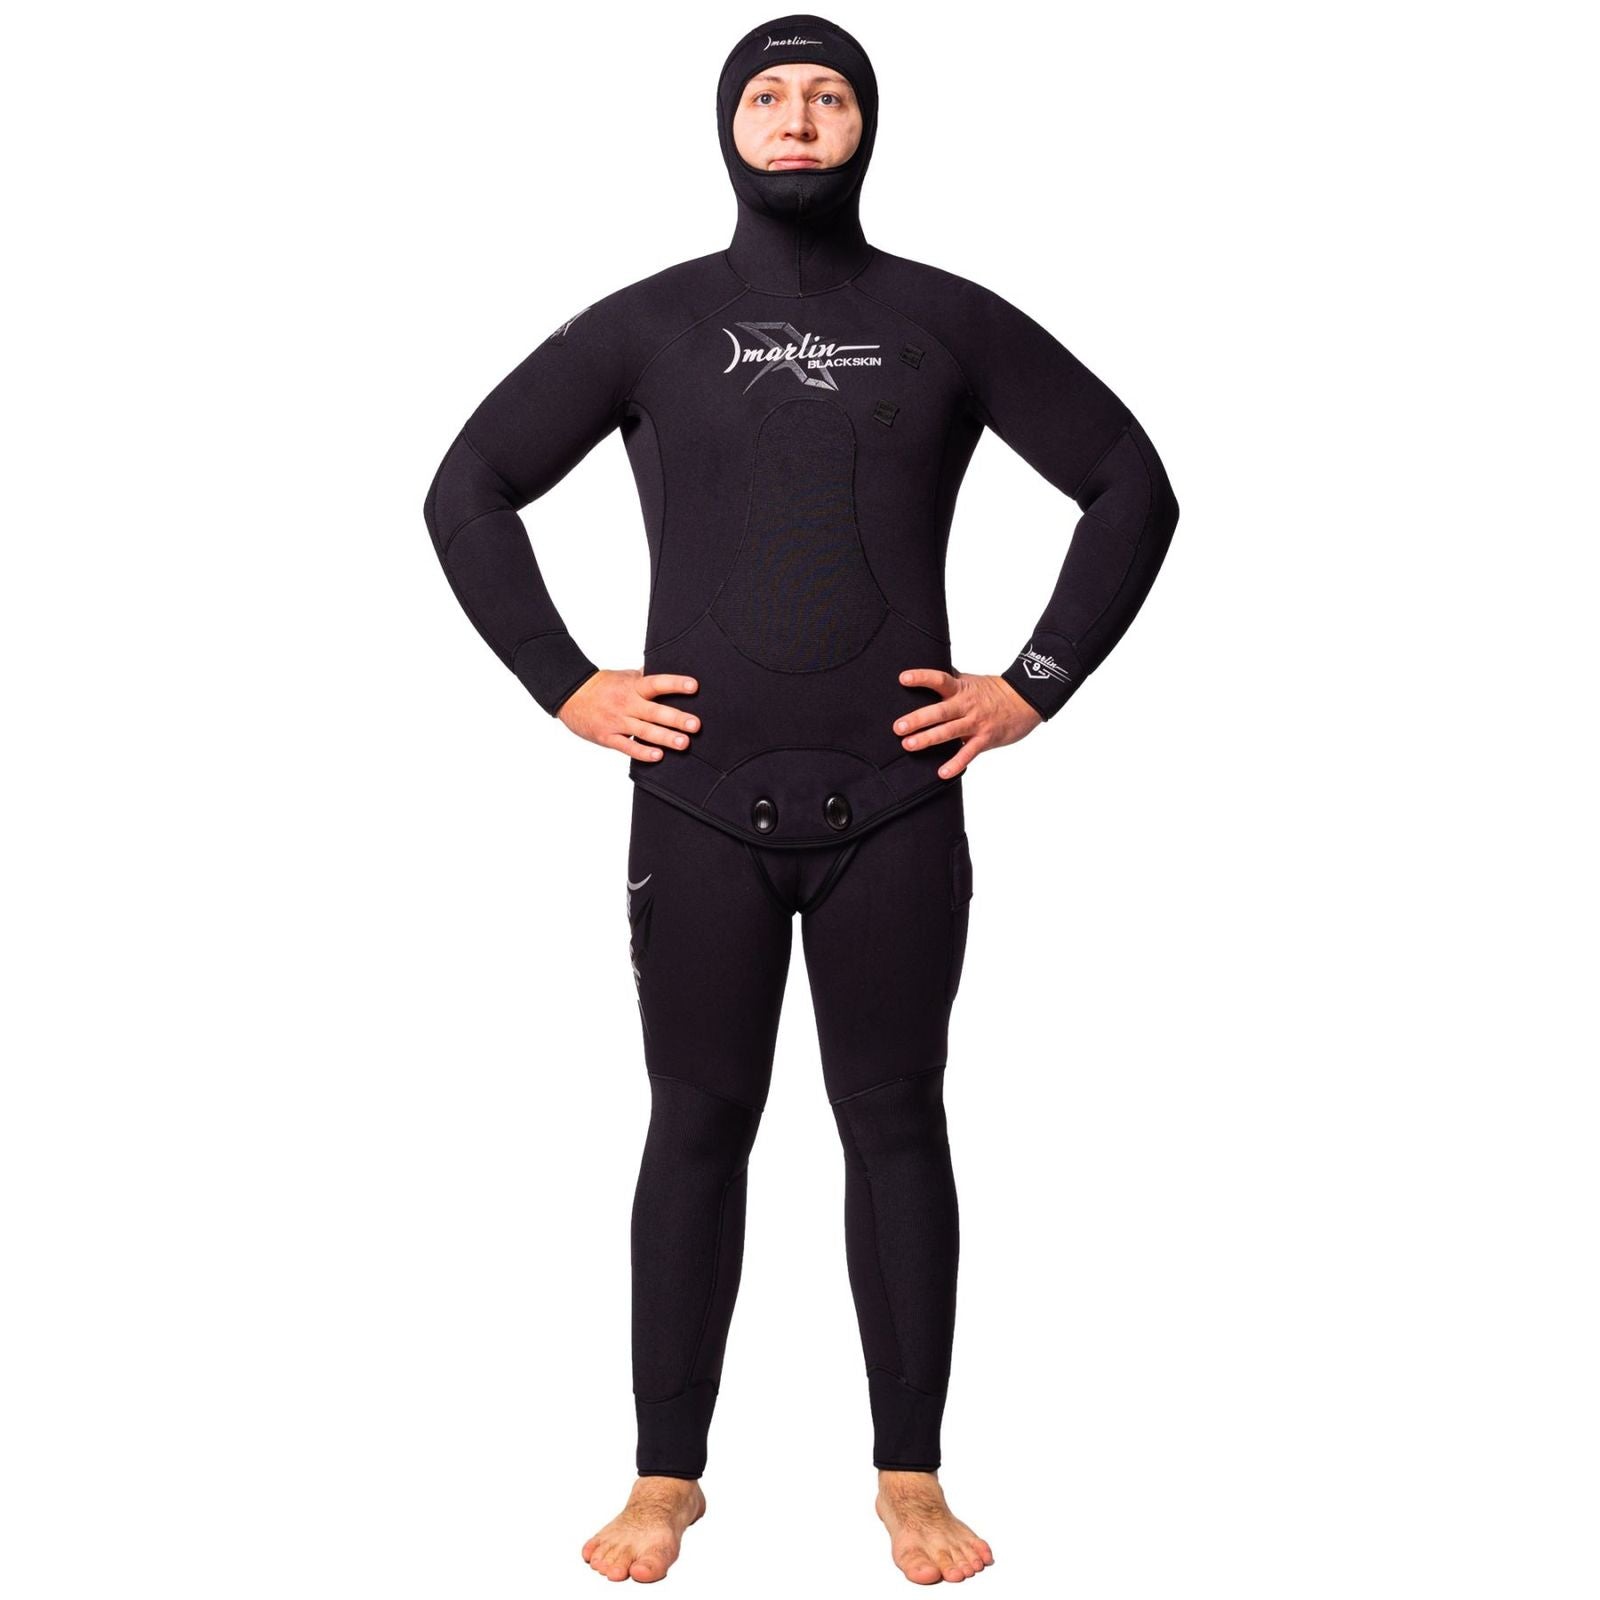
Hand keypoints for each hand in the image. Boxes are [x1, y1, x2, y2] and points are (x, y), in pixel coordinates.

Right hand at [557, 669, 700, 761]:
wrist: (571, 694)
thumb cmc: (603, 685)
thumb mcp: (625, 676)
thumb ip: (646, 677)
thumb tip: (668, 668)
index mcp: (633, 686)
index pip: (657, 683)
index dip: (675, 684)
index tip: (694, 686)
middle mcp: (627, 703)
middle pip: (654, 711)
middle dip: (676, 718)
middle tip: (695, 724)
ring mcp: (617, 721)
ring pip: (644, 731)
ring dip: (664, 737)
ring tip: (683, 743)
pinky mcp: (607, 737)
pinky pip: (627, 746)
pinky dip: (642, 752)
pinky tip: (658, 756)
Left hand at [893, 668, 1043, 777]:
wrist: (1025, 700)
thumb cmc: (994, 691)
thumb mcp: (970, 680)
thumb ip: (950, 679)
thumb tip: (930, 667)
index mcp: (961, 689)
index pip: (939, 679)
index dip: (922, 678)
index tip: (903, 678)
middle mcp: (966, 705)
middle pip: (940, 711)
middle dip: (918, 719)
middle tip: (898, 727)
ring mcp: (976, 723)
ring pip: (949, 732)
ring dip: (928, 739)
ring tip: (909, 745)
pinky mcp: (985, 739)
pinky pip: (968, 753)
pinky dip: (955, 764)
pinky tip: (942, 772)